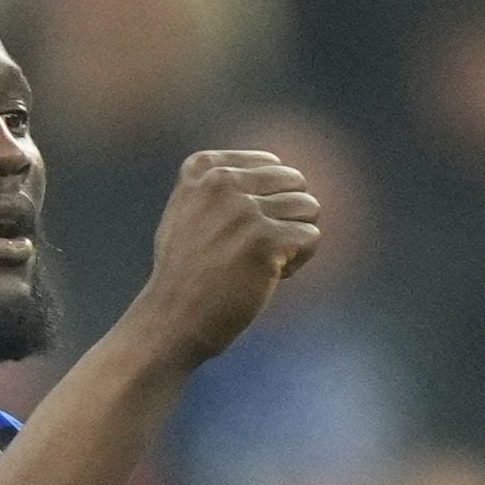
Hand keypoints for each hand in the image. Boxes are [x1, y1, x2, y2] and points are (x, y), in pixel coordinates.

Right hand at [124, 151, 321, 367]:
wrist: (172, 319)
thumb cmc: (185, 273)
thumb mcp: (189, 210)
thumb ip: (222, 184)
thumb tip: (276, 165)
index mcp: (204, 168)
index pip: (272, 165)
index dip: (267, 202)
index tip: (240, 231)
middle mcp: (223, 181)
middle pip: (295, 182)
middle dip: (287, 217)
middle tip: (258, 250)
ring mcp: (244, 210)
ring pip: (308, 208)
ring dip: (294, 240)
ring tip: (263, 263)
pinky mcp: (265, 240)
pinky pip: (311, 237)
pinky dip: (298, 261)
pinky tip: (270, 276)